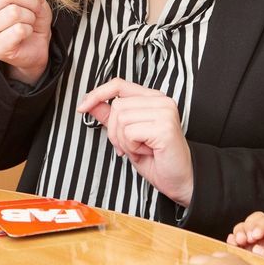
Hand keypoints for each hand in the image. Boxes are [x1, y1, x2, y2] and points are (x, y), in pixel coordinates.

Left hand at [76, 78, 193, 205]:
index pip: (118, 84)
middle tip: (130, 146)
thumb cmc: (157, 159)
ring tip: (140, 149)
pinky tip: (147, 152)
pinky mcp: (165, 126)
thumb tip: (90, 103)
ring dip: (124, 141)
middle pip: (117, 105)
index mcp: (152, 98)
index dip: (98, 94)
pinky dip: (132, 147)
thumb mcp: (126, 135)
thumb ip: (110, 117)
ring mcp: (164, 112)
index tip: (83, 106)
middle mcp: (161, 101)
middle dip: (115, 131)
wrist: (180, 180)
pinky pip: (129, 132)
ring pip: (121, 119)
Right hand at [227, 212, 263, 264]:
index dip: (262, 224)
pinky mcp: (241, 250)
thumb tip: (258, 249)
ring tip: (239, 242)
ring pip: (243, 227)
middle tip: (246, 239)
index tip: (256, 235)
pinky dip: (231, 239)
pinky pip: (233, 238)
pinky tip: (232, 244)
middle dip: (248, 225)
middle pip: (256, 219)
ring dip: (238, 231)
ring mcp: (252, 244)